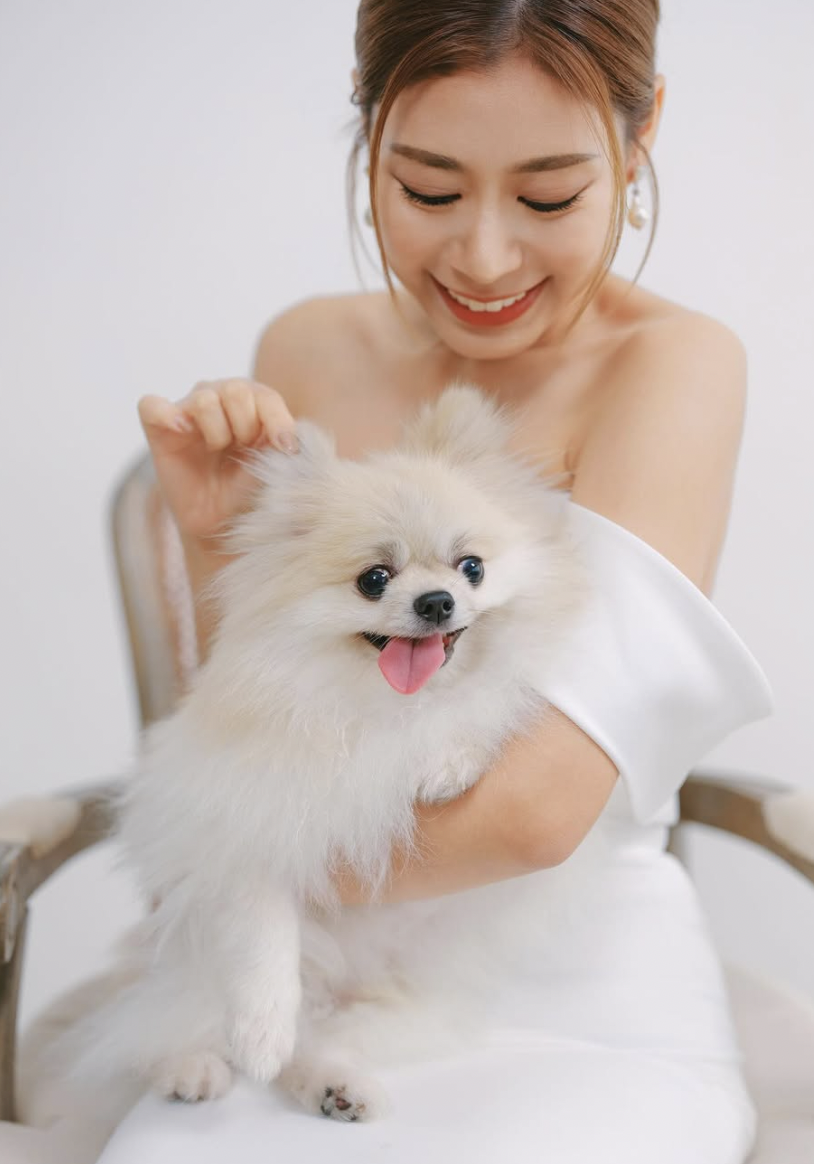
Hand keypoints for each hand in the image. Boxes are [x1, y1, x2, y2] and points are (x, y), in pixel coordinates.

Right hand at [137, 379, 299, 547]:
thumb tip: (288, 439)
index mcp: (251, 400)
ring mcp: (188, 408)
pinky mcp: (158, 426)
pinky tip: (183, 433)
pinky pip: (151, 405)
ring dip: (218, 433)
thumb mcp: (274, 462)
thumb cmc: (247, 486)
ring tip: (216, 450)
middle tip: (240, 449)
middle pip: (236, 390)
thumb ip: (283, 440)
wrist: (220, 519)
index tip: (285, 449)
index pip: (264, 395)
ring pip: (204, 400)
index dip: (277, 421)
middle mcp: (219, 396)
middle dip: (245, 427)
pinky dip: (167, 416)